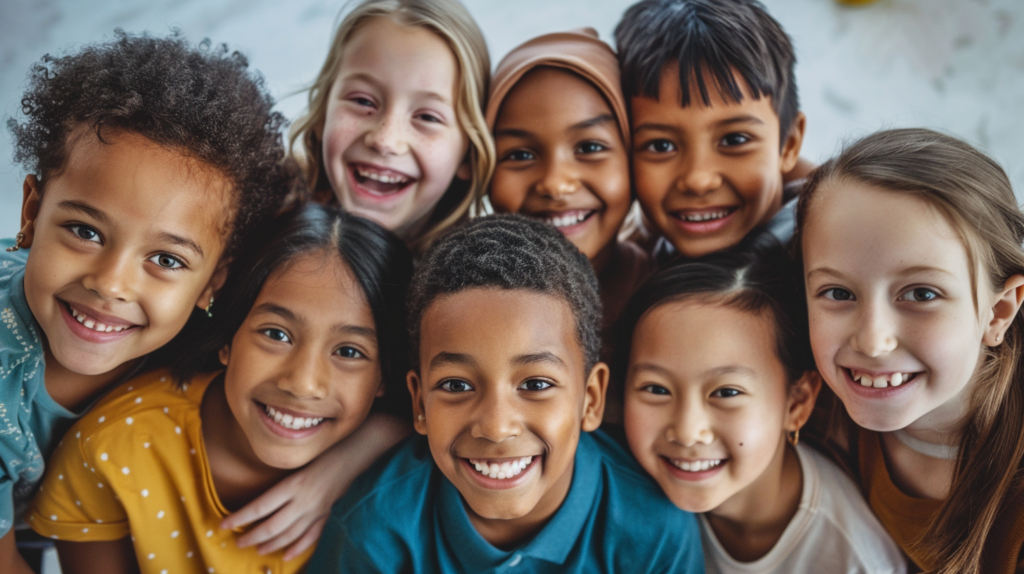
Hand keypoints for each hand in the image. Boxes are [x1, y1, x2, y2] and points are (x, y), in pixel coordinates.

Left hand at [221, 412, 411, 559]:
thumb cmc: (330, 448)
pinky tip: (288, 553)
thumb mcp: (302, 459)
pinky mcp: (329, 513)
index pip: (260, 506)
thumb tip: (262, 492)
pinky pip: (312, 535)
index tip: (224, 524)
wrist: (361, 450)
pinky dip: (299, 546)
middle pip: (272, 526)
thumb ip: (285, 476)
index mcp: (294, 484)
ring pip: (290, 534)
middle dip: (252, 536)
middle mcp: (304, 501)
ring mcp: (318, 510)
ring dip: (271, 544)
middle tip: (237, 542)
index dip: (241, 517)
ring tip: (256, 549)